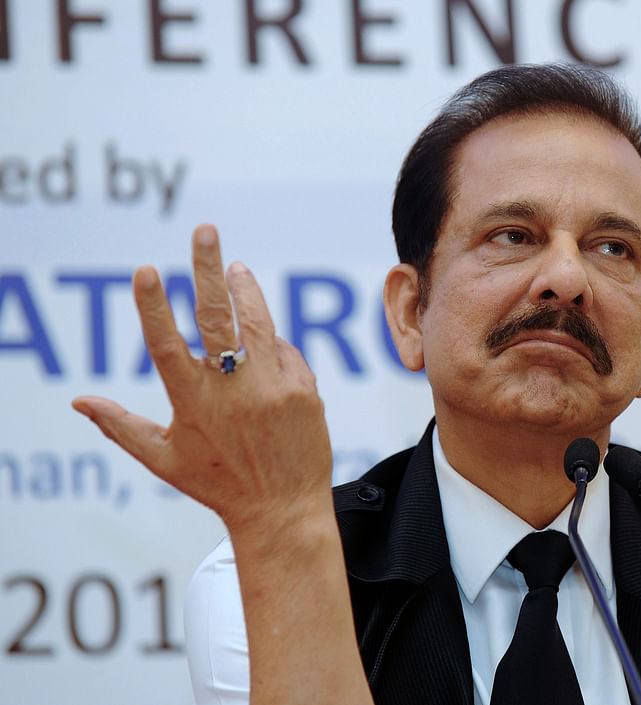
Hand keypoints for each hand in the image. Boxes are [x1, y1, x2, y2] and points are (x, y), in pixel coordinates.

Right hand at [71, 225, 332, 533]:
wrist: (283, 510)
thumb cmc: (219, 486)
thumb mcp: (164, 460)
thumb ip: (121, 427)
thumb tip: (78, 402)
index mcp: (192, 401)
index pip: (166, 343)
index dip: (154, 306)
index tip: (148, 269)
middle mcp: (232, 390)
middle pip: (217, 317)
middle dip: (207, 269)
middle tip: (204, 231)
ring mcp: (272, 386)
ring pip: (259, 323)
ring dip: (246, 291)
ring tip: (235, 269)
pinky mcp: (304, 389)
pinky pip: (286, 353)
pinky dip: (273, 344)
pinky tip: (265, 344)